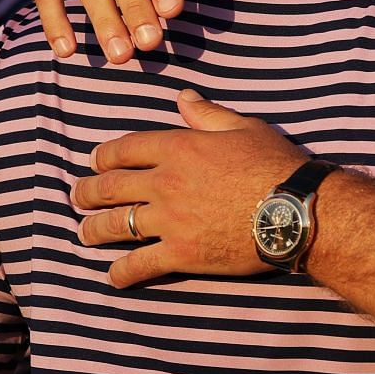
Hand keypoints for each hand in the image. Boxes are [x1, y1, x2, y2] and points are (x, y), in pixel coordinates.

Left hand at [73, 91, 308, 284]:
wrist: (295, 210)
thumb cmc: (275, 165)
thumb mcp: (243, 127)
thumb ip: (207, 114)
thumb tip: (182, 97)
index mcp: (179, 147)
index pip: (125, 149)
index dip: (103, 157)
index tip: (95, 163)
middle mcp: (165, 182)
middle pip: (111, 186)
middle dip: (88, 192)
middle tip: (79, 198)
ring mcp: (170, 220)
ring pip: (116, 225)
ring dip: (94, 230)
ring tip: (85, 233)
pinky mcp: (180, 253)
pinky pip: (138, 265)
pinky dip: (121, 272)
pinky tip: (113, 276)